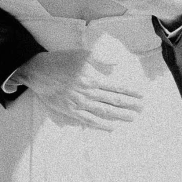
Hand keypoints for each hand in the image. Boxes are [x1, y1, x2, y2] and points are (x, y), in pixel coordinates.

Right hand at [13, 45, 144, 129]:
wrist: (38, 71)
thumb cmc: (60, 61)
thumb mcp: (81, 54)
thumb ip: (100, 59)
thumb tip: (117, 64)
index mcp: (92, 77)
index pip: (116, 86)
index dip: (130, 91)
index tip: (141, 94)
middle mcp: (88, 92)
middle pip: (113, 100)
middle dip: (130, 105)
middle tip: (142, 108)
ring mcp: (80, 103)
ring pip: (104, 111)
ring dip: (120, 115)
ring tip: (132, 117)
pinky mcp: (71, 111)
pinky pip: (89, 120)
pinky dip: (101, 125)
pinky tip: (111, 127)